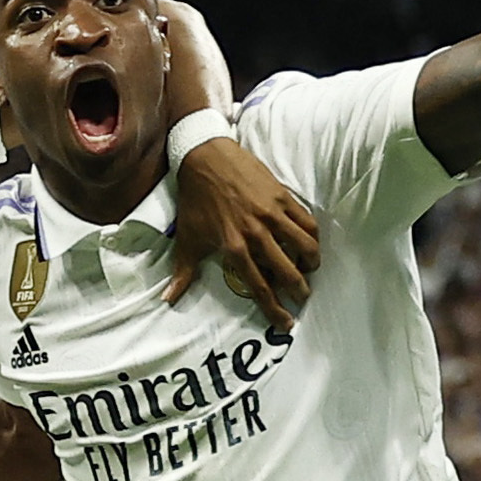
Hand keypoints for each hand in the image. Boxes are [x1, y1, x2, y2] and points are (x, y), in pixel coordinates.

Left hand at [165, 135, 321, 326]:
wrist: (204, 157)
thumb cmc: (195, 200)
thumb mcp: (186, 238)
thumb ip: (182, 273)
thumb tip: (168, 299)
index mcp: (234, 247)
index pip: (260, 287)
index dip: (275, 309)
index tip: (286, 323)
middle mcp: (256, 233)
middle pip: (288, 271)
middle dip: (299, 290)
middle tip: (302, 297)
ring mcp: (272, 214)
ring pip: (304, 245)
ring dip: (311, 262)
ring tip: (310, 269)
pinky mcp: (281, 196)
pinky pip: (305, 220)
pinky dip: (312, 235)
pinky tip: (310, 242)